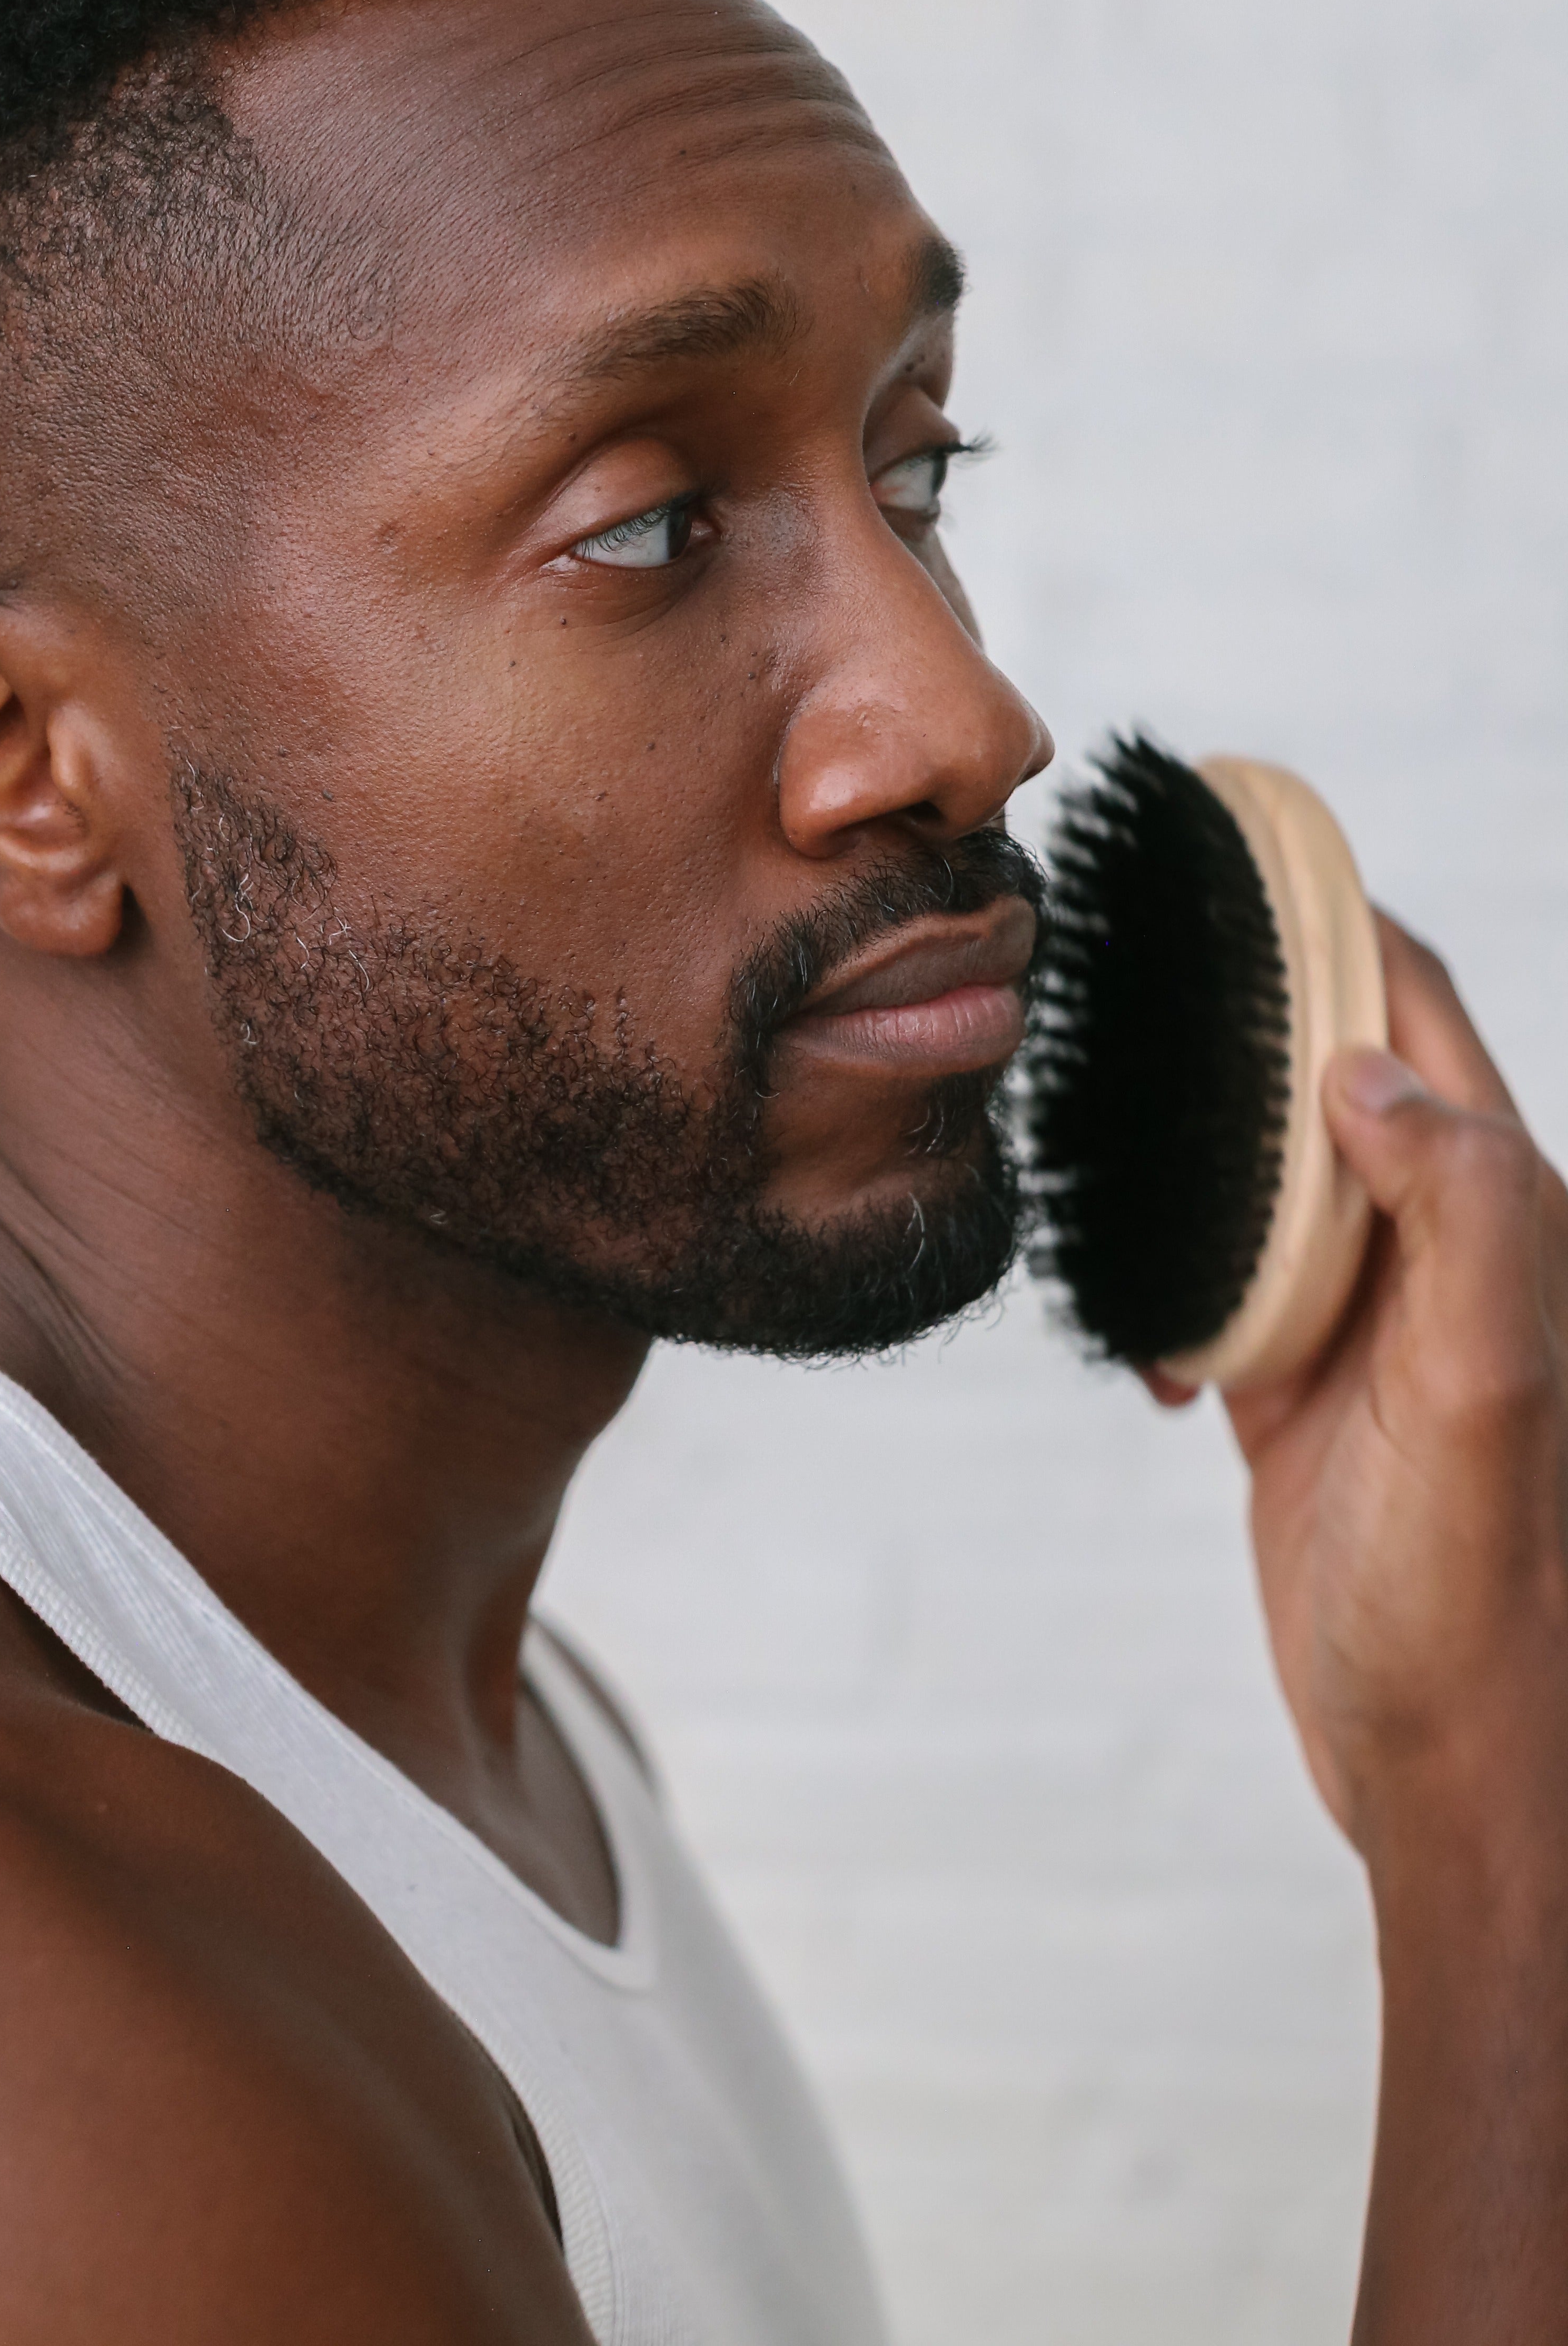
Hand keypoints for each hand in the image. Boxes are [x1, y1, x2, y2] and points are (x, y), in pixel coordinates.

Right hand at [1204, 915, 1567, 1854]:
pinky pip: (1223, 1290)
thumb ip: (1456, 1218)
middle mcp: (1442, 1252)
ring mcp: (1369, 1323)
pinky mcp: (1305, 1395)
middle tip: (1139, 941)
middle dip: (1246, 1001)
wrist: (1461, 1783)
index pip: (1414, 1015)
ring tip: (1110, 1100)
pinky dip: (1168, 1285)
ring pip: (1269, 1174)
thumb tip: (1357, 1071)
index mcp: (1504, 1220)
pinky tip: (1140, 1336)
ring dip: (1196, 1139)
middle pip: (1331, 1071)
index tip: (1239, 831)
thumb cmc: (1492, 1613)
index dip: (1334, 913)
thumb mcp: (1488, 1402)